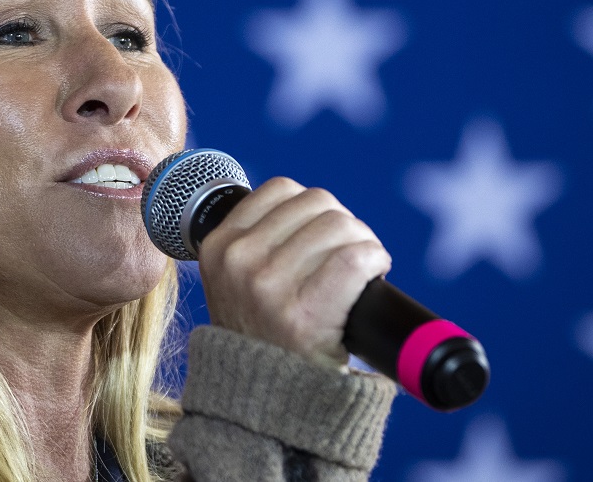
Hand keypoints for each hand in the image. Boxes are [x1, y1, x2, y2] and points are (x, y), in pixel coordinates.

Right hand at [196, 177, 391, 367]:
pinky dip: (375, 261)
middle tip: (346, 260)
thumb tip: (313, 206)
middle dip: (342, 226)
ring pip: (340, 225)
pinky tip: (374, 276)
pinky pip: (355, 258)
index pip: (282, 189)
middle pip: (318, 203)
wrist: (264, 404)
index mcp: (218, 246)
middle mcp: (238, 261)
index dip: (313, 210)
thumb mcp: (236, 282)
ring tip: (358, 273)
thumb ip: (256, 241)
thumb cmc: (264, 337)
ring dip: (363, 244)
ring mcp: (268, 286)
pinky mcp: (304, 313)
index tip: (321, 239)